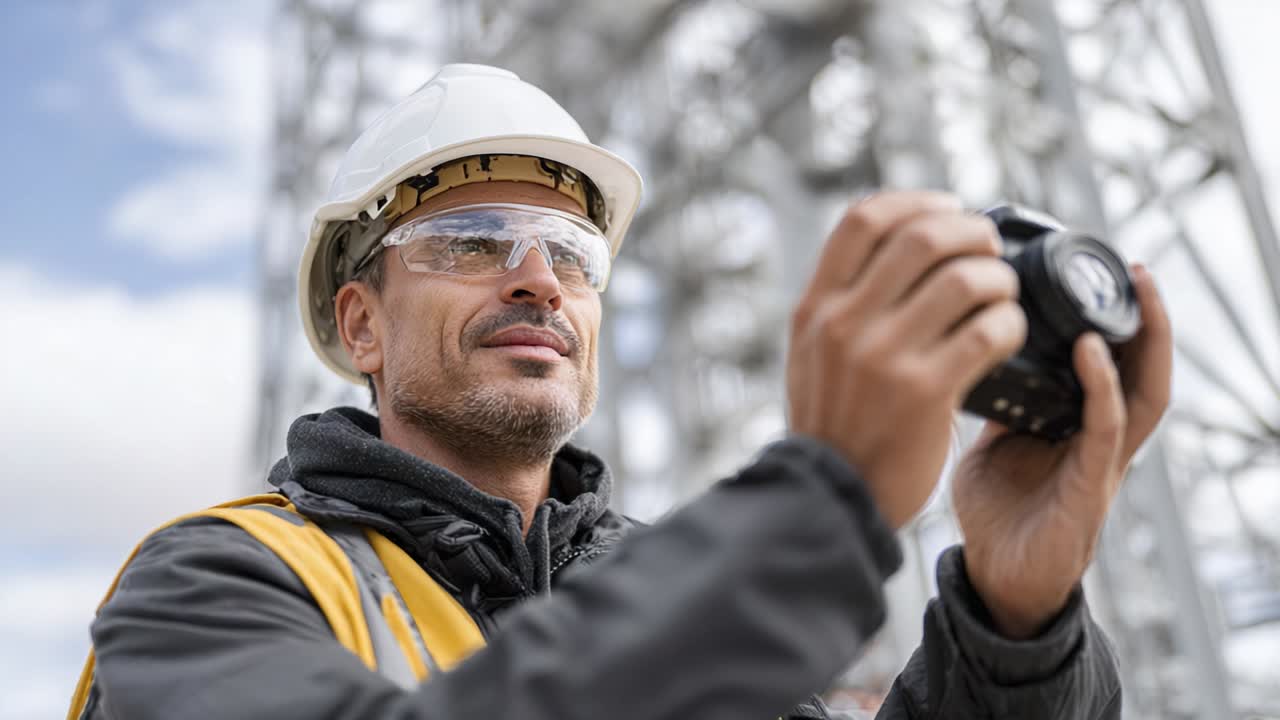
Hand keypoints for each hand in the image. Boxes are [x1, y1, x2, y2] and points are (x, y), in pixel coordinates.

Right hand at [787, 191, 1025, 527]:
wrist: (832, 498)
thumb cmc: (833, 423)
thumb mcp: (812, 352)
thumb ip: (841, 302)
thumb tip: (895, 243)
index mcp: (816, 307)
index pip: (864, 220)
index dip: (915, 201)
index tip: (946, 208)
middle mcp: (845, 324)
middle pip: (923, 237)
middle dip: (971, 232)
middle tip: (989, 249)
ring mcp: (884, 357)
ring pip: (965, 280)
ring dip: (999, 279)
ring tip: (1003, 295)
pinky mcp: (925, 393)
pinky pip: (989, 333)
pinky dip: (1010, 324)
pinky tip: (1009, 335)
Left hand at [952, 265, 1171, 638]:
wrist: (994, 577)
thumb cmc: (997, 512)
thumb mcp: (991, 441)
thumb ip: (997, 403)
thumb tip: (971, 350)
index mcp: (1077, 423)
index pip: (1111, 362)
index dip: (1114, 319)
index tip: (1101, 271)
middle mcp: (1100, 437)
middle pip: (1144, 368)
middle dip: (1148, 318)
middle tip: (1138, 268)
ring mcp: (1101, 461)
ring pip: (1145, 391)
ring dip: (1148, 341)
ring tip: (1138, 292)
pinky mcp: (1091, 485)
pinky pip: (1106, 427)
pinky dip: (1102, 387)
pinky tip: (1090, 352)